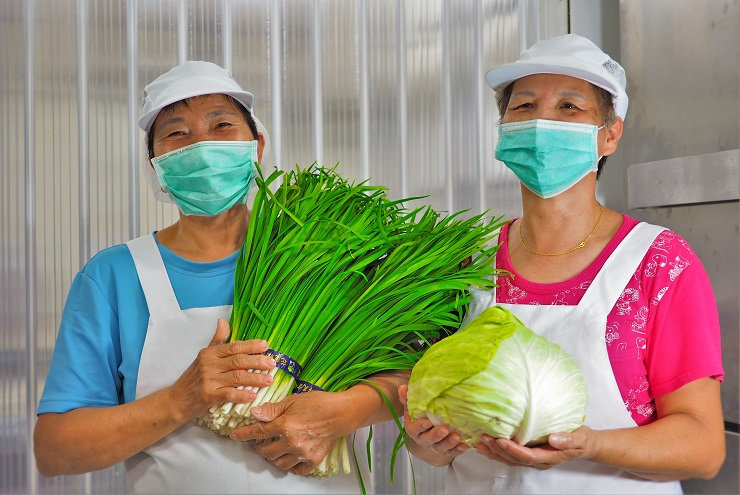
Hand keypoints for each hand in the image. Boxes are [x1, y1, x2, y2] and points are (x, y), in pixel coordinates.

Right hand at [168, 318, 275, 420]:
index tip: (266, 345)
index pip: (234, 347)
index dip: (251, 346)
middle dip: (257, 362)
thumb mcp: (204, 356)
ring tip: (269, 380)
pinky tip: (253, 395)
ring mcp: (209, 380)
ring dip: (254, 378)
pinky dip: (241, 395)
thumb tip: (223, 320)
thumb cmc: (193, 378)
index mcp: (210, 353)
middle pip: (237, 361)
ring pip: (236, 377)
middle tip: (272, 363)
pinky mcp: (208, 396)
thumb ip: (217, 340)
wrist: (177, 400)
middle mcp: (209, 364)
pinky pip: (228, 394)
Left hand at [230, 391, 352, 474]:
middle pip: (266, 452)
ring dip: (272, 457)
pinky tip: (288, 458)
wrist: (341, 413)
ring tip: (273, 449)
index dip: (243, 434)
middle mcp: (292, 442)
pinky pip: (296, 470)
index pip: (258, 432)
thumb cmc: (318, 403)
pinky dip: (289, 466)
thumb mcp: (293, 401)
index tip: (235, 435)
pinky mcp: (313, 460)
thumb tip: (254, 413)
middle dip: (258, 447)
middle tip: (260, 441)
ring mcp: (302, 453)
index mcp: (285, 425)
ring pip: (278, 463)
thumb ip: (272, 410)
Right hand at [399, 384, 467, 459]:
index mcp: (413, 430)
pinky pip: (451, 452)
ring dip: (449, 443)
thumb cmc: (420, 415)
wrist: (427, 430)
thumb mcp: (413, 407)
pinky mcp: (445, 450)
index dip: (421, 426)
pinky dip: (458, 450)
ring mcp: (434, 446)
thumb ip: (408, 399)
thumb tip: (402, 387)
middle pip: (428, 440)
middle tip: (445, 429)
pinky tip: (465, 445)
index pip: (415, 429)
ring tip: (457, 436)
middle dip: (436, 435)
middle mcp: (423, 440)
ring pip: (440, 448)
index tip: (428, 422)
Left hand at [476, 426, 593, 469]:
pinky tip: (487, 443)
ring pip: (510, 459)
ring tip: (480, 443)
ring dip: (494, 452)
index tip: (501, 441)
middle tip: (485, 438)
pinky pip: (510, 454)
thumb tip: (554, 439)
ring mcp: (533, 458)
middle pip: (515, 459)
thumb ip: (568, 440)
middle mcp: (539, 460)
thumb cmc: (581, 440)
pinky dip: (497, 450)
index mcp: (549, 457)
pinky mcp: (529, 452)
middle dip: (499, 450)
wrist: (583, 444)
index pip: (528, 456)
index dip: (514, 450)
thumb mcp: (579, 438)